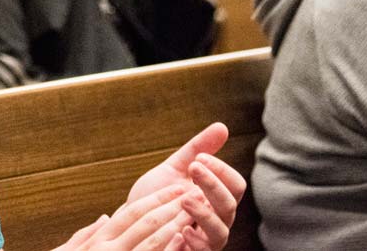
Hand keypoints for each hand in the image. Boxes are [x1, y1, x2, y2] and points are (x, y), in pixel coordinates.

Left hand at [48, 123, 244, 250]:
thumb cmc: (157, 195)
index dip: (222, 171)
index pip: (235, 185)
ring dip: (204, 213)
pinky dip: (195, 242)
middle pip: (230, 205)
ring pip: (220, 231)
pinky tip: (181, 230)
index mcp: (216, 199)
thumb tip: (222, 126)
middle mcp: (217, 220)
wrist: (131, 223)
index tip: (199, 158)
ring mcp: (207, 240)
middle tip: (194, 168)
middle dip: (213, 185)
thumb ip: (198, 149)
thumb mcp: (176, 169)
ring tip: (184, 199)